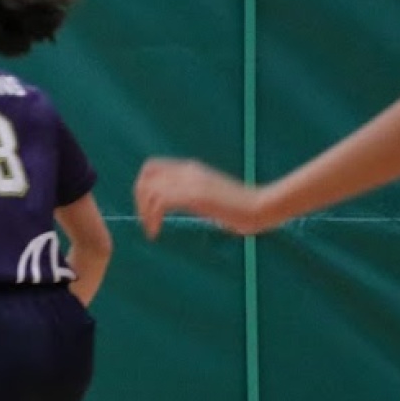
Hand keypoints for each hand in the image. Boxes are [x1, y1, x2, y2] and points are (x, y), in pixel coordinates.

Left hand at [133, 158, 270, 239]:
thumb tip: (176, 204)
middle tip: (146, 221)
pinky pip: (159, 202)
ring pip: (148, 189)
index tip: (148, 210)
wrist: (261, 206)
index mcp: (190, 168)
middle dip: (138, 200)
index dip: (143, 188)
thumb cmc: (239, 208)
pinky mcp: (195, 196)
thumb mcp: (209, 197)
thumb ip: (191, 195)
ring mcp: (191, 182)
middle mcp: (187, 171)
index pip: (151, 168)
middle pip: (145, 176)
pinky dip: (151, 218)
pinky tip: (156, 232)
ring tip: (151, 230)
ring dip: (143, 212)